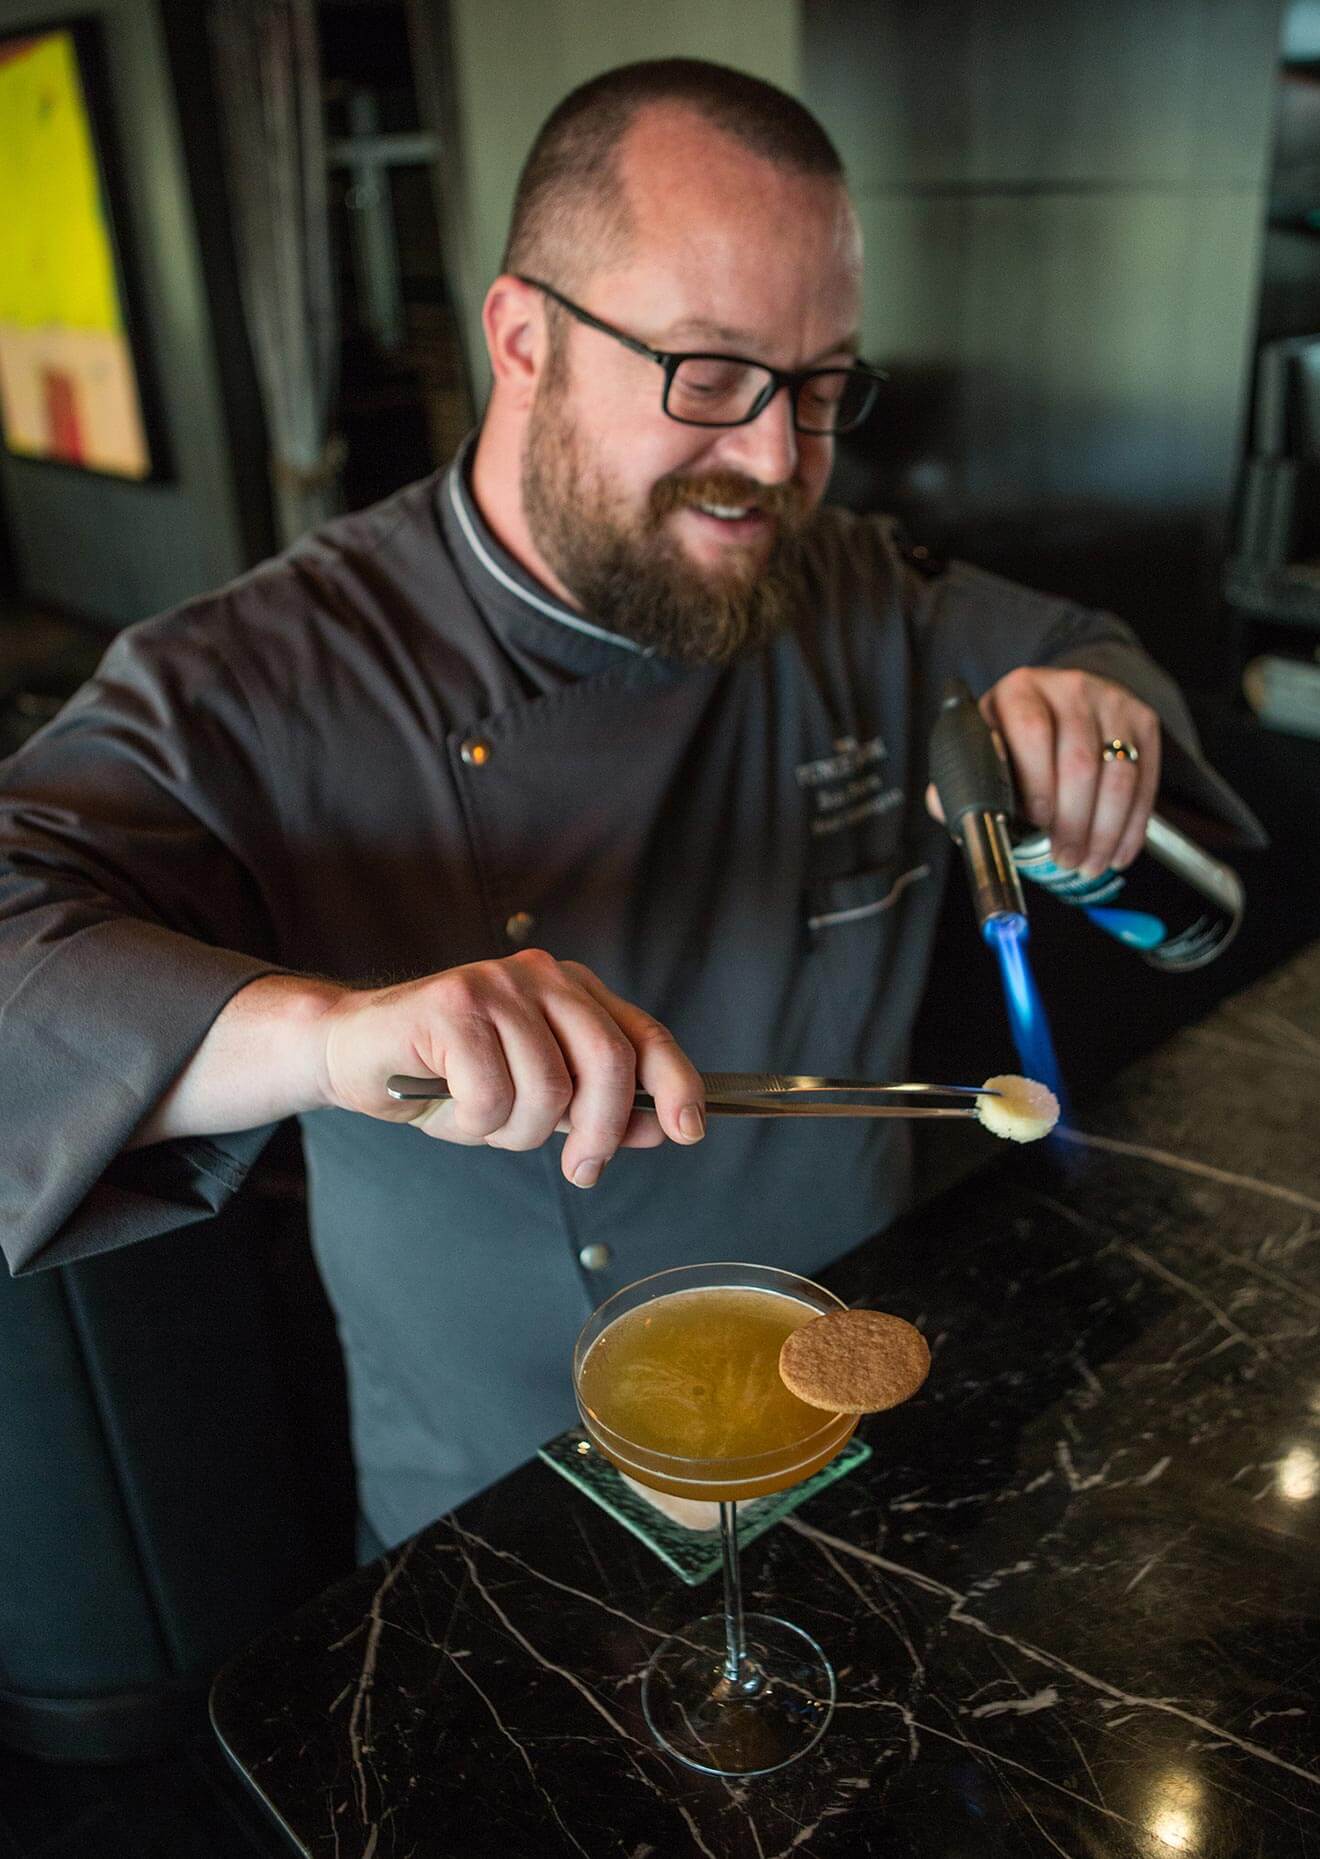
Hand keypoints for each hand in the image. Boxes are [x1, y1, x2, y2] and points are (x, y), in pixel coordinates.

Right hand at [316, 948, 705, 1187]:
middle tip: (582, 1168)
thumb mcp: (535, 1096)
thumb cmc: (447, 1076)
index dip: (675, 1084)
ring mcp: (497, 985)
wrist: (354, 1052)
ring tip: (483, 1119)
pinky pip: (491, 1095)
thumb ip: (595, 1105)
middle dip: (600, 1131)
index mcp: (572, 991)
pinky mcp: (452, 1005)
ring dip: (516, 1131)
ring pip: (547, 1089)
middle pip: (606, 1061)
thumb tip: (662, 1126)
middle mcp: (542, 977)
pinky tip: (447, 1103)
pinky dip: (473, 1122)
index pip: (644, 1035)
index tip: (688, 1129)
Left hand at [926, 668, 1160, 875]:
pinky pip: (1144, 780)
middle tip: (1064, 859)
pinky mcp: (1141, 720)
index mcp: (1019, 691)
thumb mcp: (984, 744)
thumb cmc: (1015, 736)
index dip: (1037, 782)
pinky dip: (1132, 825)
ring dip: (1104, 830)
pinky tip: (1117, 852)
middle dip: (1073, 821)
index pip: (1032, 731)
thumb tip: (945, 805)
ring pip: (1117, 774)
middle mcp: (1068, 688)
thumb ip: (962, 776)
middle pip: (1079, 760)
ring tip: (1088, 863)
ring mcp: (1111, 702)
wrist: (1065, 698)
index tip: (1036, 823)